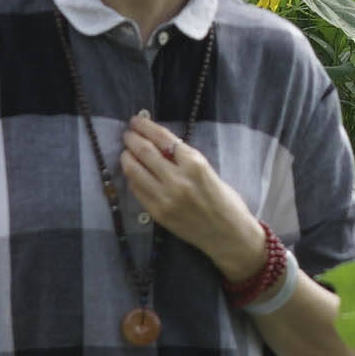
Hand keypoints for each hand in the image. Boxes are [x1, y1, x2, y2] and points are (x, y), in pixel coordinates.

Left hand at [105, 115, 264, 269]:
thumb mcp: (208, 171)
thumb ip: (185, 159)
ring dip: (126, 157)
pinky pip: (137, 190)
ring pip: (135, 170)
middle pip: (145, 151)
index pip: (163, 138)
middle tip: (127, 134)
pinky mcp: (158, 213)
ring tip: (125, 152)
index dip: (146, 126)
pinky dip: (132, 178)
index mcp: (195, 164)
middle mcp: (178, 179)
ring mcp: (165, 198)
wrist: (229, 235)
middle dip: (132, 139)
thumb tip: (159, 144)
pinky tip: (132, 173)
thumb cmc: (225, 201)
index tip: (136, 121)